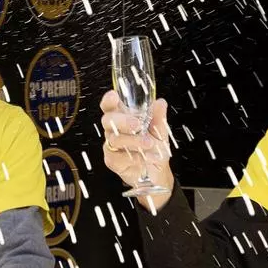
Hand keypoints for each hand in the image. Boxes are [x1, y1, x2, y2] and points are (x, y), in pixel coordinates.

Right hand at [100, 91, 173, 209]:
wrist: (157, 171)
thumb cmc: (155, 147)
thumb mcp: (160, 130)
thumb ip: (159, 117)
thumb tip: (160, 103)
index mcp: (123, 118)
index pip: (110, 106)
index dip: (108, 101)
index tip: (113, 96)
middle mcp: (114, 130)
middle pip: (108, 120)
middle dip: (123, 121)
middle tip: (138, 125)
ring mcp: (111, 145)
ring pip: (115, 139)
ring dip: (133, 141)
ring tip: (149, 143)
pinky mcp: (112, 160)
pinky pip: (119, 156)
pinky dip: (135, 156)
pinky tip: (145, 157)